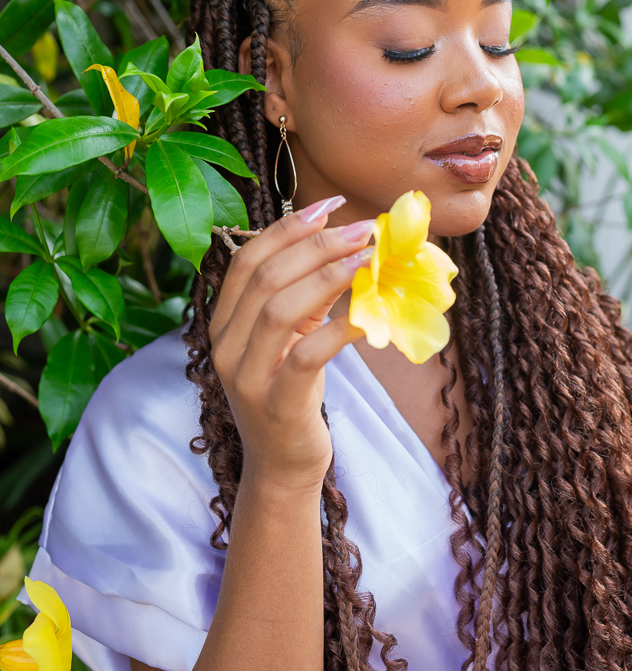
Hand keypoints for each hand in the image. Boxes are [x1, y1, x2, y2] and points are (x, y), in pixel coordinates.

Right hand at [209, 198, 373, 498]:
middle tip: (364, 229)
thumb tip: (342, 241)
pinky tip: (369, 316)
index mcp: (222, 322)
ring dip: (328, 276)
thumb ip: (301, 295)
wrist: (282, 465)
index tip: (329, 205)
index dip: (287, 227)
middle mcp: (224, 346)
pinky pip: (306, 356)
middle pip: (264, 276)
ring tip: (369, 258)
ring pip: (279, 309)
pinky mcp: (276, 405)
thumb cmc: (291, 392)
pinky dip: (338, 330)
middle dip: (317, 244)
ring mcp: (245, 377)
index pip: (246, 259)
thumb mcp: (289, 338)